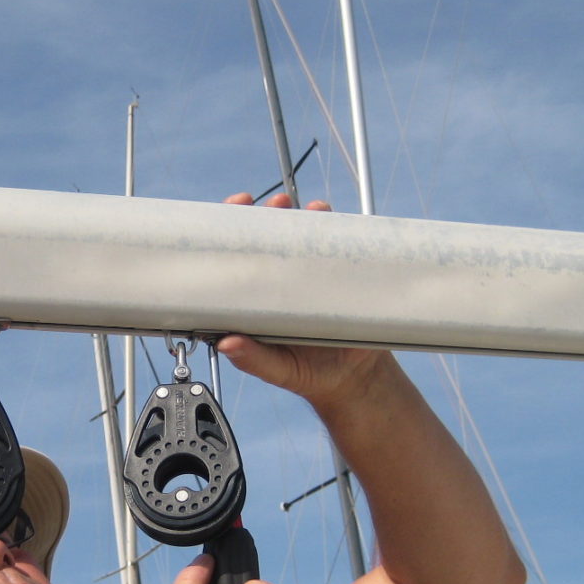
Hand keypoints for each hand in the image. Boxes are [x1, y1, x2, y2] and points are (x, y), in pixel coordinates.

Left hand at [218, 192, 385, 406]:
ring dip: (294, 213)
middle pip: (266, 238)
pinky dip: (329, 225)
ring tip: (294, 207)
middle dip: (260, 215)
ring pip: (299, 234)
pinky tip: (324, 214)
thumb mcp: (278, 370)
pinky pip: (333, 243)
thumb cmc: (309, 373)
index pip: (238, 260)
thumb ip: (253, 359)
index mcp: (257, 300)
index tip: (226, 216)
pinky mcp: (338, 273)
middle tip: (257, 204)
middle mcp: (280, 281)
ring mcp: (310, 275)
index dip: (229, 235)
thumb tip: (226, 344)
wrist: (356, 379)